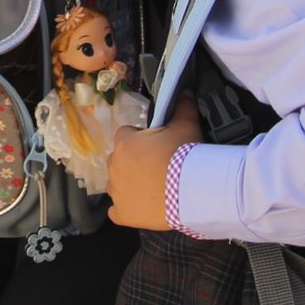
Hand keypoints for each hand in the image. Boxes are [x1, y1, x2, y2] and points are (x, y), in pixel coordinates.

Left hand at [105, 97, 201, 230]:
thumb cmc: (184, 155)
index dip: (140, 140)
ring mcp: (116, 192)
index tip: (156, 146)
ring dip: (129, 185)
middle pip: (119, 161)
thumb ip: (183, 107)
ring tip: (152, 189)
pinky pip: (116, 212)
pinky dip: (126, 210)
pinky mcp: (122, 214)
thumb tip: (186, 91)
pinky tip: (141, 208)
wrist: (190, 191)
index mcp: (125, 143)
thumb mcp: (187, 126)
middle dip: (133, 163)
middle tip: (156, 169)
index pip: (125, 135)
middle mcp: (114, 165)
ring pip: (117, 185)